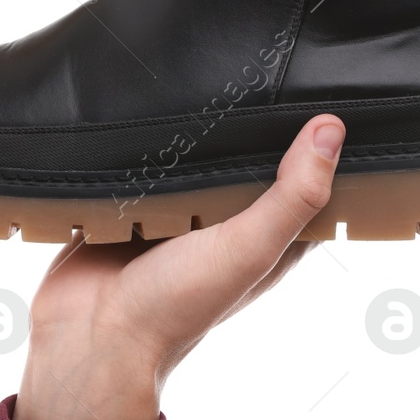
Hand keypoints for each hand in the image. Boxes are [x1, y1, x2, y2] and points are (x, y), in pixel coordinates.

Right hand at [13, 115, 345, 419]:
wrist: (88, 337)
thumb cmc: (173, 309)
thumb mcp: (250, 248)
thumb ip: (293, 195)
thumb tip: (331, 130)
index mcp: (266, 238)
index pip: (307, 181)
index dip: (317, 145)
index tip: (320, 101)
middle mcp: (224, 224)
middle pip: (247, 158)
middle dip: (245, 126)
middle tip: (246, 82)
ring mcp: (177, 212)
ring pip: (193, 153)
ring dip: (188, 131)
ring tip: (189, 89)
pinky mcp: (131, 204)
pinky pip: (141, 158)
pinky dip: (140, 141)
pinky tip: (145, 115)